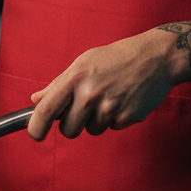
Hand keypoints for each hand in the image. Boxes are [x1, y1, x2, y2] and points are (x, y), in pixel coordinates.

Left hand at [28, 28, 180, 139]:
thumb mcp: (83, 62)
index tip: (35, 134)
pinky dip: (115, 118)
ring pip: (91, 130)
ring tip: (108, 95)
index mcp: (75, 78)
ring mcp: (110, 107)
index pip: (46, 109)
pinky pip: (112, 128)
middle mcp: (90, 94)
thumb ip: (58, 84)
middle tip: (83, 106)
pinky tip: (122, 98)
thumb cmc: (115, 57)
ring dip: (96, 119)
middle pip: (68, 130)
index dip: (35, 127)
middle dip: (72, 124)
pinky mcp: (127, 117)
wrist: (154, 57)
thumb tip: (35, 100)